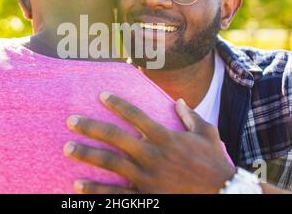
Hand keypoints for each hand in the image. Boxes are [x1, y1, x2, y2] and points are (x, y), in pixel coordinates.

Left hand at [63, 92, 235, 193]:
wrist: (223, 195)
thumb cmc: (215, 164)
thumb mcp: (207, 134)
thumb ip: (191, 116)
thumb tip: (179, 101)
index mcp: (165, 137)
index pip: (136, 115)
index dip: (118, 104)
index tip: (102, 95)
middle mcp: (152, 155)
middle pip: (115, 137)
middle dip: (91, 127)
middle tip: (71, 121)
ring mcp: (147, 177)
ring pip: (111, 164)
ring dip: (87, 155)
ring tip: (67, 148)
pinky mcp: (146, 197)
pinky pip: (116, 195)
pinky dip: (96, 190)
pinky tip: (78, 185)